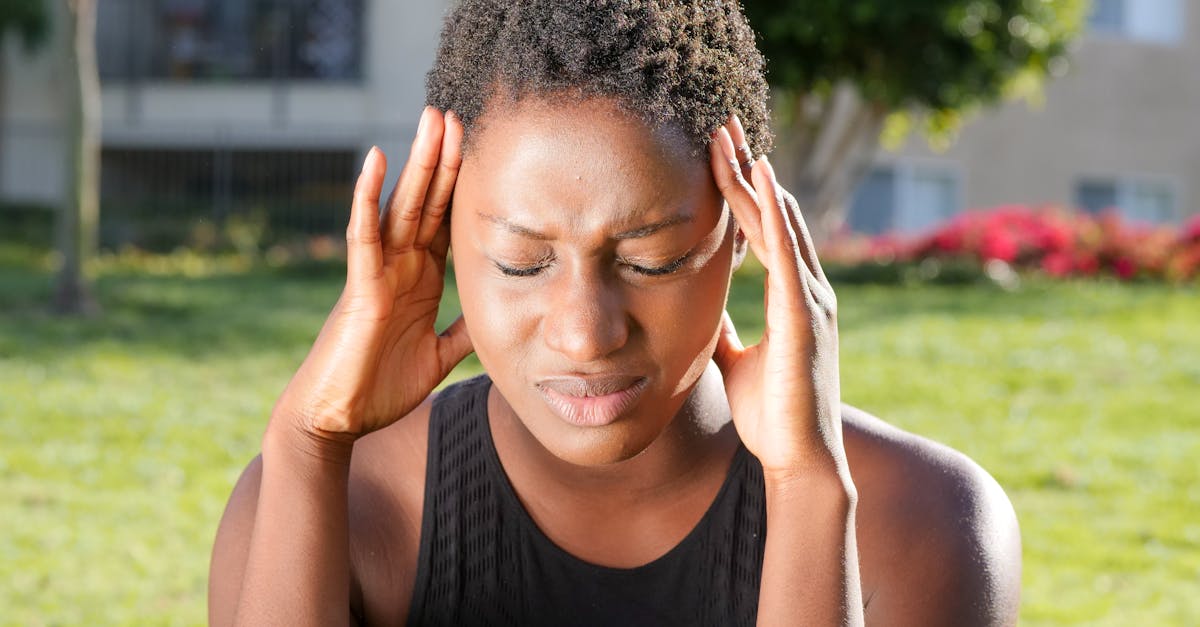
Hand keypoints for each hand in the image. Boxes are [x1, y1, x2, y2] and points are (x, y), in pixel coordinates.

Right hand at [270, 107, 473, 443]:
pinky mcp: (360, 287)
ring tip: (431, 119)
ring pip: (400, 206)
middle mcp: (399, 266)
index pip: (446, 221)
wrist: (337, 420)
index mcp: (420, 278)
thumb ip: (463, 332)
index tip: (483, 147)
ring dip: (417, 162)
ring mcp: (378, 272)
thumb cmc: (380, 387)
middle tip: (458, 112)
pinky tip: (376, 159)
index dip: (464, 186)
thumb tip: (496, 319)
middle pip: (426, 202)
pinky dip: (368, 197)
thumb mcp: (438, 356)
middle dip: (444, 158)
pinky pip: (365, 234)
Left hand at [709, 115, 847, 483]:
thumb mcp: (737, 359)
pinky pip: (786, 255)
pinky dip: (774, 216)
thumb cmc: (771, 416)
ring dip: (754, 179)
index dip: (742, 190)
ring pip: (780, 224)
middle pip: (773, 214)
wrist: (798, 461)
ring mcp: (810, 301)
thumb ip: (723, 329)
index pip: (763, 229)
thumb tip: (700, 310)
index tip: (717, 153)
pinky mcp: (805, 318)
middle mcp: (806, 290)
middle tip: (721, 125)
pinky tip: (761, 181)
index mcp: (791, 297)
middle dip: (747, 169)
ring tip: (730, 137)